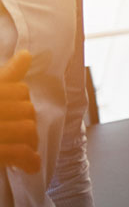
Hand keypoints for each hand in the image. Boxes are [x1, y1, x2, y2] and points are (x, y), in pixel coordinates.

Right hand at [0, 51, 39, 172]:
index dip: (22, 102)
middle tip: (22, 136)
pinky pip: (19, 152)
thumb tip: (26, 54)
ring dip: (30, 142)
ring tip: (25, 151)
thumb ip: (6, 76)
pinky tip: (30, 166)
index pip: (19, 90)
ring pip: (26, 129)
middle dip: (27, 123)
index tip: (17, 113)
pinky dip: (29, 160)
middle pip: (26, 109)